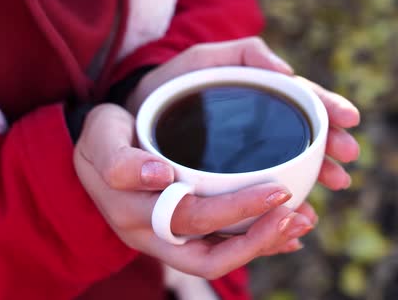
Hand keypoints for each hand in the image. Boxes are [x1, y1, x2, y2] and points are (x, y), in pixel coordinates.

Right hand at [74, 104, 316, 278]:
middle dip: (258, 233)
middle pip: (210, 252)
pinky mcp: (179, 238)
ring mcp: (166, 241)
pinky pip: (221, 250)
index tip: (277, 192)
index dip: (230, 211)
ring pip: (220, 258)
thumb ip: (121, 159)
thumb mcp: (100, 138)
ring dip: (263, 244)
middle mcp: (151, 235)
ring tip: (303, 218)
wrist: (94, 156)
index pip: (184, 219)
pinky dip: (256, 243)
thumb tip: (161, 175)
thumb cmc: (101, 139)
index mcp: (130, 210)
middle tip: (294, 203)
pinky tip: (288, 229)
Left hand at [127, 37, 359, 189]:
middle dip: (328, 144)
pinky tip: (298, 214)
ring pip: (287, 167)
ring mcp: (241, 156)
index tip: (349, 118)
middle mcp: (252, 128)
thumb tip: (287, 73)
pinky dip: (282, 206)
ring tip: (337, 183)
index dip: (325, 106)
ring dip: (316, 175)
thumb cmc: (167, 86)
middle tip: (349, 157)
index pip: (298, 99)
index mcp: (253, 96)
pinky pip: (260, 197)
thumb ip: (241, 55)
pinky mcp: (225, 183)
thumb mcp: (201, 61)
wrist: (132, 117)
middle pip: (301, 134)